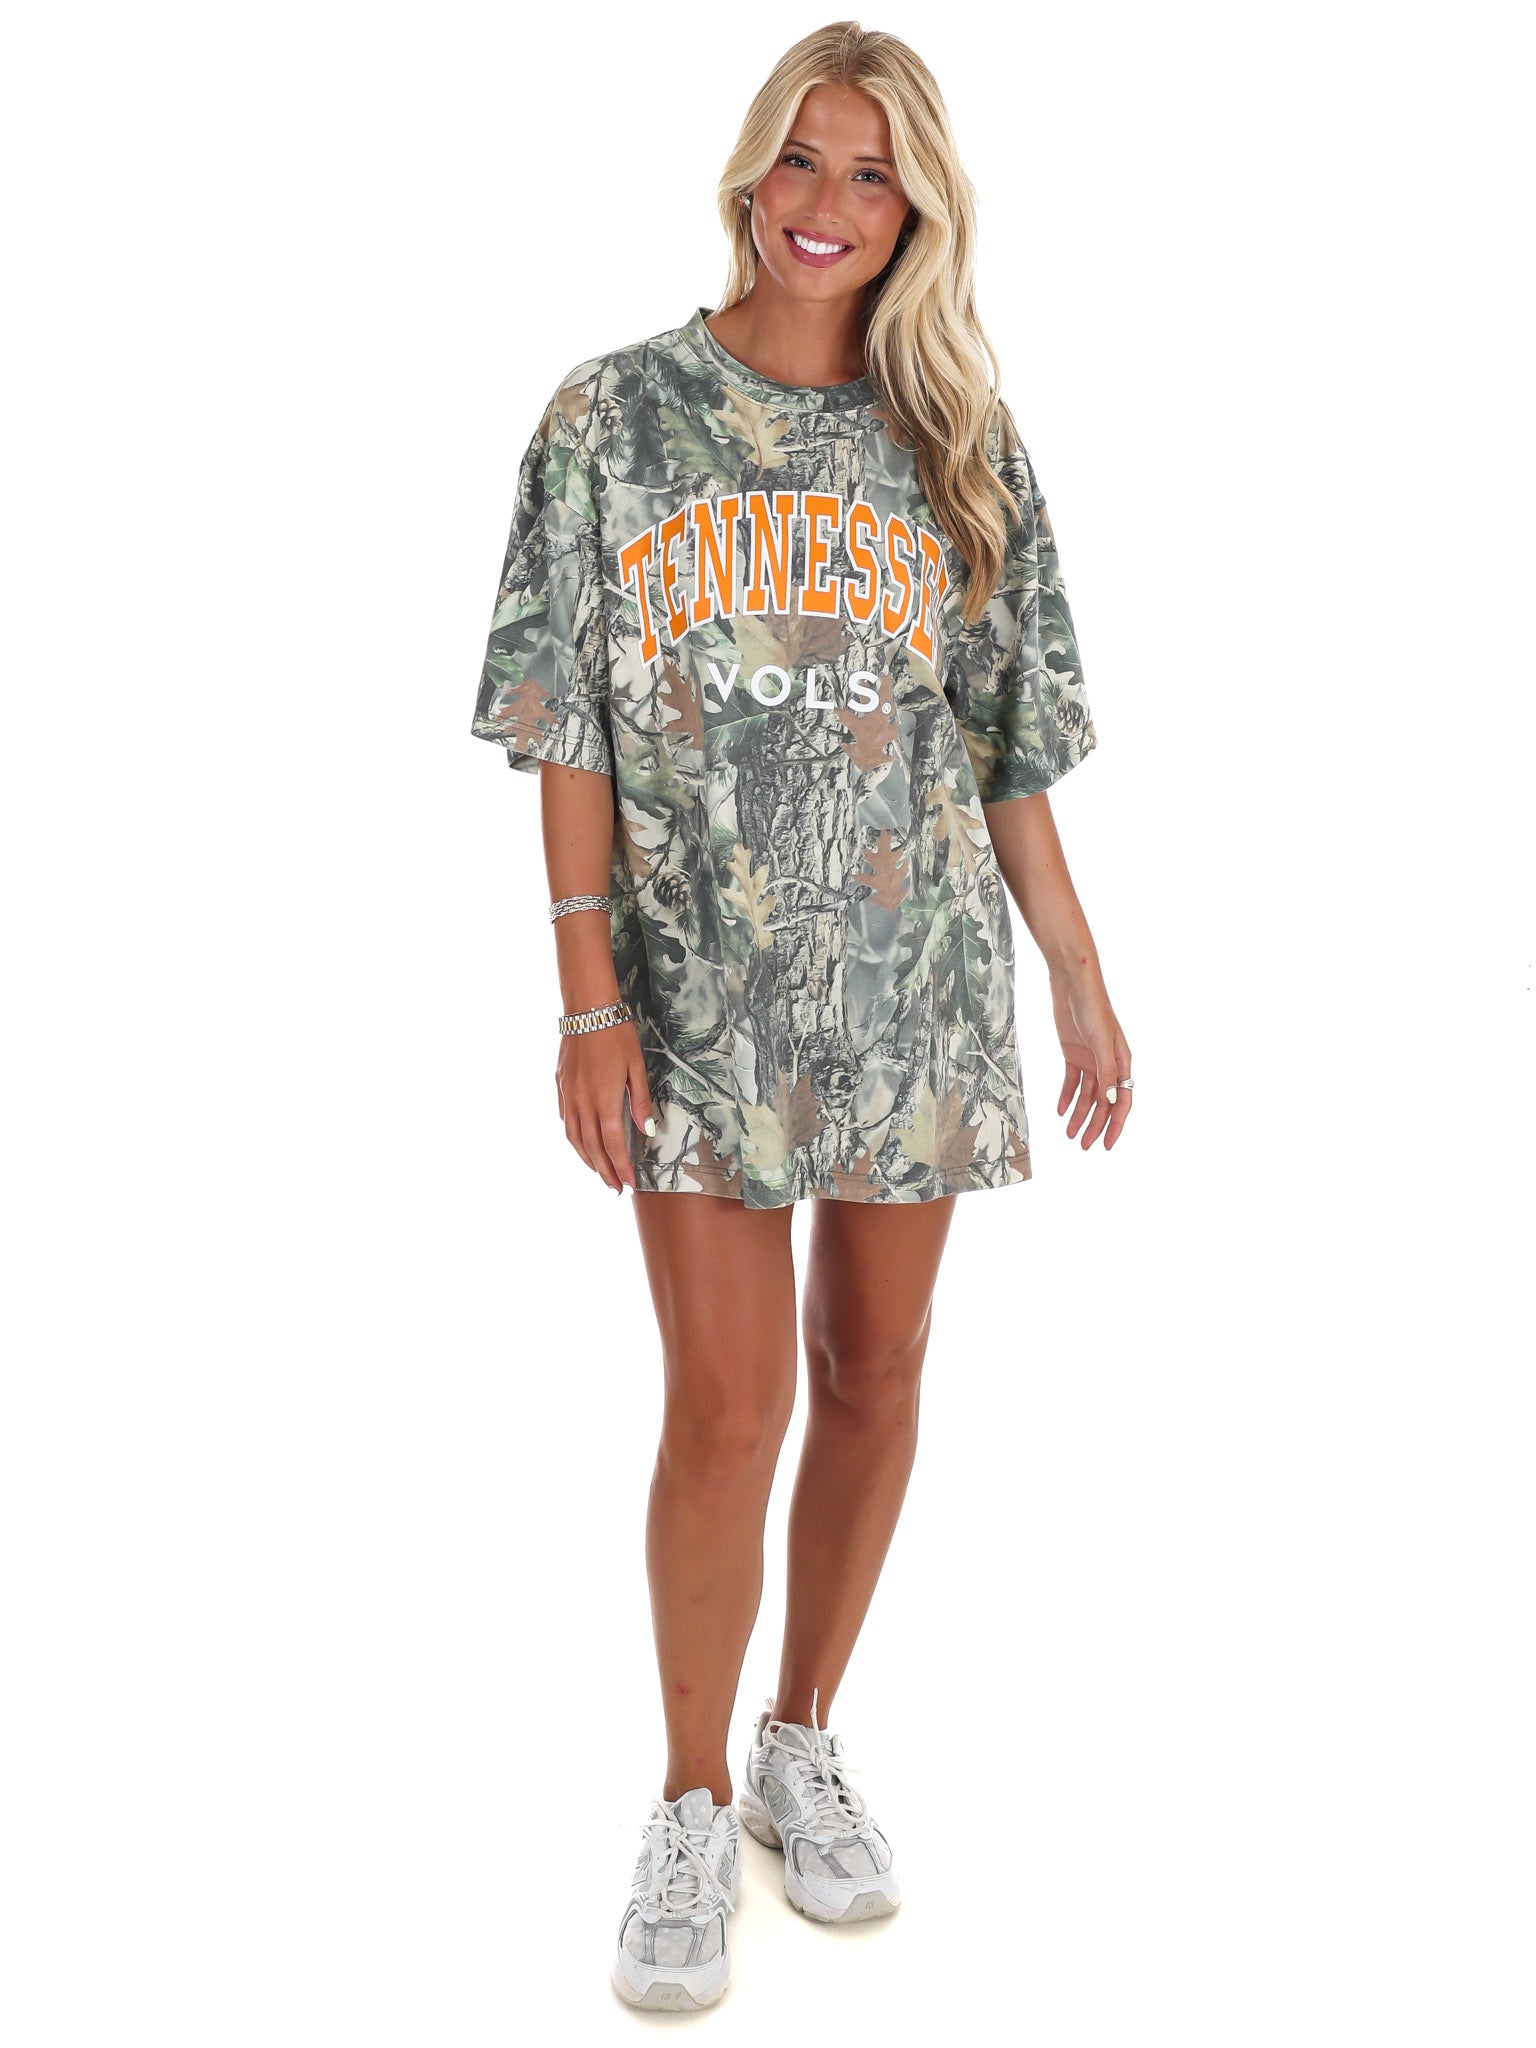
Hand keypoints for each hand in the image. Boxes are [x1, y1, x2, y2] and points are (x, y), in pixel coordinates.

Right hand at [556, 1019, 657, 1192]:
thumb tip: (646, 1131)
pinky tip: (583, 1144)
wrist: (588, 1008)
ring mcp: (568, 1094)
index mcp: (605, 1099)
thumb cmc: (617, 1034)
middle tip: (616, 1189)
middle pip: (592, 1148)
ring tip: (601, 1173)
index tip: (628, 1185)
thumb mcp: (637, 1067)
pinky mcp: (560, 1085)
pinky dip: (575, 1139)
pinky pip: (566, 1120)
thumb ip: (640, 1101)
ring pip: (574, 1137)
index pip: (613, 1144)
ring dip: (587, 1159)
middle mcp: (583, 1101)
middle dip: (605, 1172)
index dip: (621, 1168)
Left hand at [1049, 963, 1131, 1151]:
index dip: (1115, 1124)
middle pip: (1104, 1102)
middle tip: (1083, 1145)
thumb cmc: (1093, 1007)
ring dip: (1079, 1115)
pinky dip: (1067, 1096)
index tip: (1107, 1145)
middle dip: (1095, 1125)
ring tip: (1069, 1134)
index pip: (1122, 1101)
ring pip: (1087, 1095)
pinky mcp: (1073, 1053)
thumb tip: (1112, 1099)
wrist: (1073, 982)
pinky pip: (1071, 1081)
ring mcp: (1090, 1059)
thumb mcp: (1100, 1041)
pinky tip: (1060, 1110)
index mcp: (1122, 1062)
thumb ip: (1107, 1071)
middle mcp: (1108, 1063)